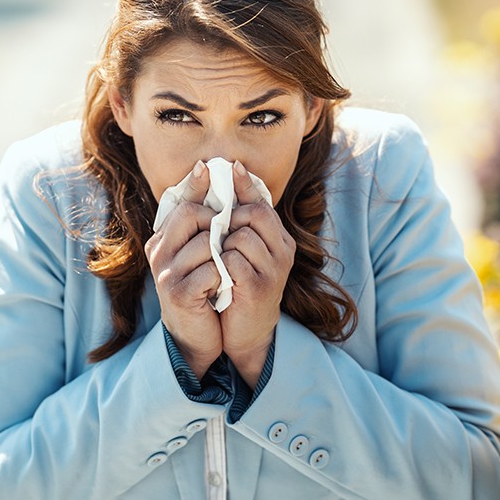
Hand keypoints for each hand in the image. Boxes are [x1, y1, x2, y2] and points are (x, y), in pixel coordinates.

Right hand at [145, 161, 222, 379]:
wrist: (195, 336)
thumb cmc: (202, 290)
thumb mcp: (200, 254)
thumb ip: (204, 224)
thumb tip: (208, 176)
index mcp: (162, 239)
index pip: (179, 202)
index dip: (195, 184)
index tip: (208, 167)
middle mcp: (158, 252)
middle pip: (191, 214)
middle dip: (217, 221)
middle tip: (230, 236)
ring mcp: (165, 273)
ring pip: (205, 242)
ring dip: (224, 252)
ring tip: (226, 265)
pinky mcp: (178, 294)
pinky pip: (211, 269)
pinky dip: (223, 275)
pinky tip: (223, 284)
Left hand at [220, 160, 294, 388]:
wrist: (246, 333)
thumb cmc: (241, 287)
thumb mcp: (245, 253)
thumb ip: (239, 224)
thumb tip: (230, 179)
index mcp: (280, 240)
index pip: (264, 203)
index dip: (246, 185)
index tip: (232, 166)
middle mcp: (283, 252)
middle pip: (254, 215)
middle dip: (229, 220)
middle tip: (216, 235)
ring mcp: (274, 270)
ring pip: (240, 236)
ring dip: (221, 245)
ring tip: (217, 260)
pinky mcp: (258, 288)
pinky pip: (231, 260)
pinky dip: (218, 264)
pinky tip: (215, 274)